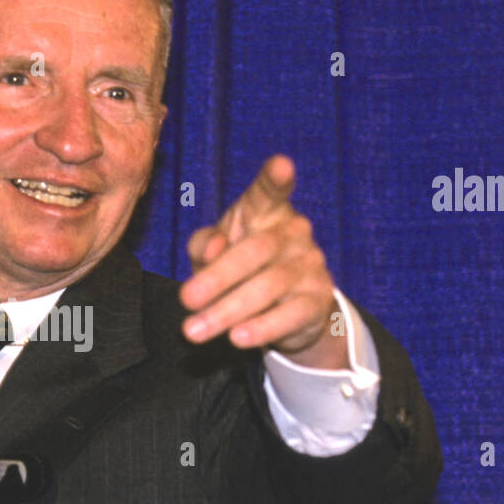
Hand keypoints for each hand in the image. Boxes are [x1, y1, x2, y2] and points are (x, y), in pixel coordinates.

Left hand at [180, 154, 347, 368]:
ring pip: (269, 286)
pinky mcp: (318, 300)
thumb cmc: (240, 268)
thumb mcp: (212, 253)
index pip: (269, 192)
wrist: (286, 309)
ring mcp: (309, 265)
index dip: (276, 179)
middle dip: (217, 278)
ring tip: (194, 330)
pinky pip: (290, 314)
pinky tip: (237, 338)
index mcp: (266, 212)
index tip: (282, 165)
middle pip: (255, 251)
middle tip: (185, 300)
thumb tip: (212, 249)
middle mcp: (293, 233)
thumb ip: (204, 244)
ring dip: (227, 310)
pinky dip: (262, 328)